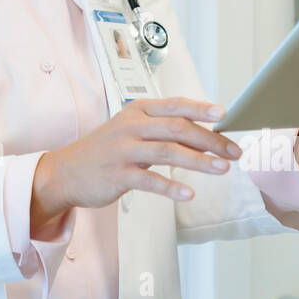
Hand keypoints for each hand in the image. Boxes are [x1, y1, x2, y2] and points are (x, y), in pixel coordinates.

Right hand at [32, 97, 239, 226]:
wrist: (66, 171)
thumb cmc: (106, 150)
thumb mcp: (131, 130)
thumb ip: (161, 129)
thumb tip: (205, 134)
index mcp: (137, 110)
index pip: (175, 106)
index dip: (201, 108)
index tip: (225, 114)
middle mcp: (131, 126)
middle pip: (177, 128)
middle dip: (210, 140)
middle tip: (233, 152)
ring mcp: (123, 150)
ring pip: (168, 152)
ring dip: (198, 161)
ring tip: (221, 169)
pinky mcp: (117, 174)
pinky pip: (149, 180)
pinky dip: (171, 187)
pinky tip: (188, 193)